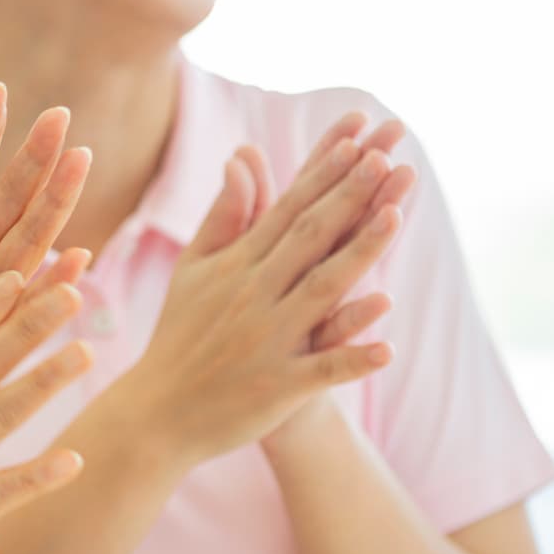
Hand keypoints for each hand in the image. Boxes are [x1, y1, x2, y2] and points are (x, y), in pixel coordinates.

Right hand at [120, 113, 415, 466]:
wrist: (158, 412)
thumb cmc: (181, 336)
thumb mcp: (194, 269)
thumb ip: (224, 216)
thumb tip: (243, 159)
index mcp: (236, 265)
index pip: (286, 210)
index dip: (322, 175)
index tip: (356, 140)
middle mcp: (252, 294)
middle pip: (308, 238)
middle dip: (348, 196)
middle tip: (385, 157)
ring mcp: (266, 340)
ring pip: (320, 291)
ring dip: (360, 254)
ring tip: (396, 219)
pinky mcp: (276, 387)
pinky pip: (322, 370)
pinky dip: (353, 357)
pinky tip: (388, 347)